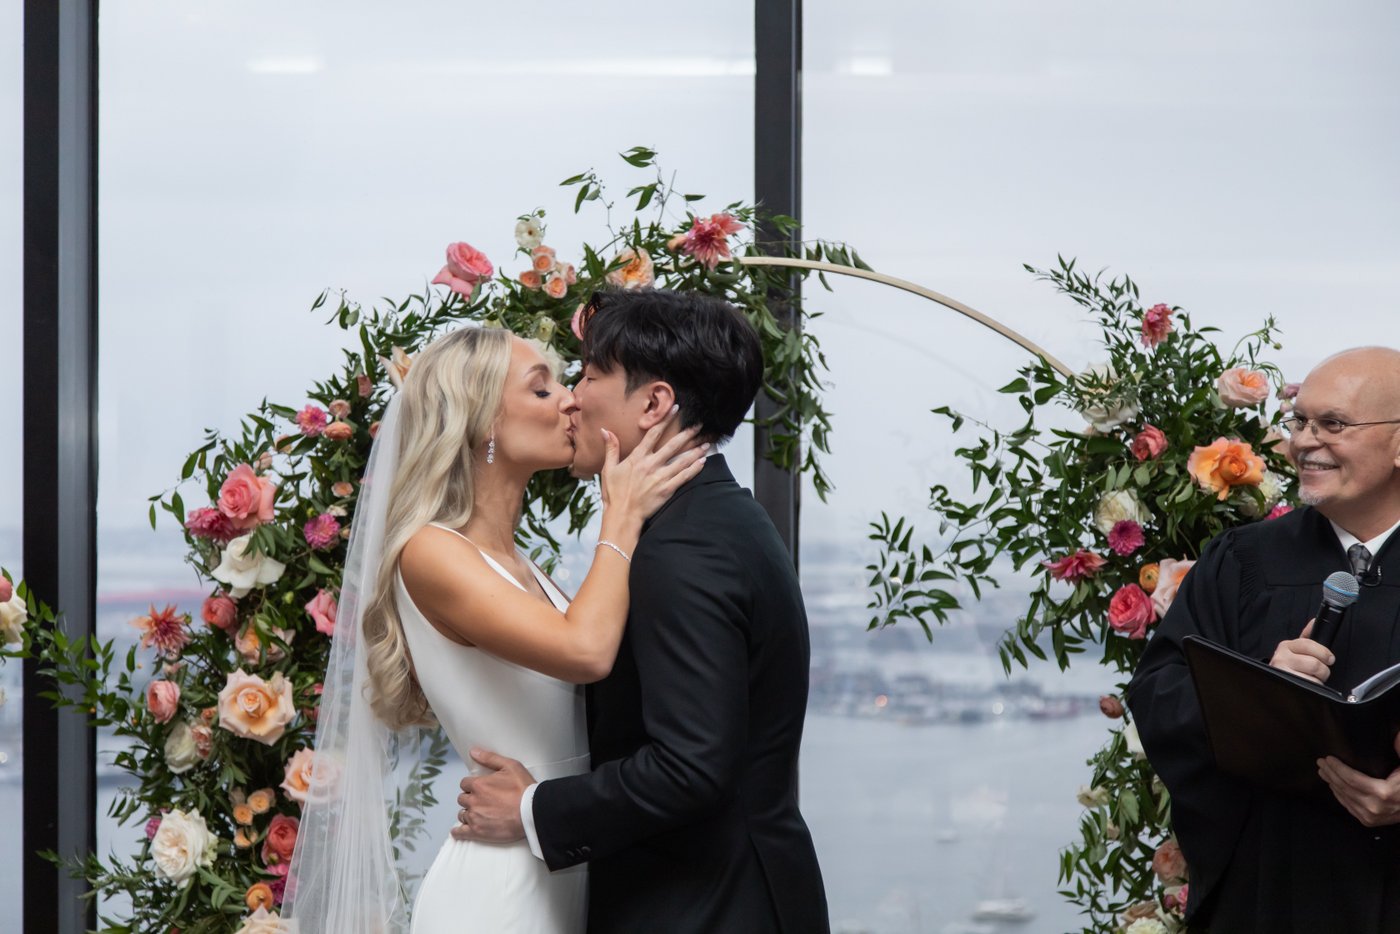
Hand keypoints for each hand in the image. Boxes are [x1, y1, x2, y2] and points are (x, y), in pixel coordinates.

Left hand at [450, 748, 533, 843]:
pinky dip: (458, 832)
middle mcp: (473, 801)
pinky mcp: (478, 832)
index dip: (472, 785)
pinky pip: (461, 832)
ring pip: (462, 814)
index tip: (479, 788)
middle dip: (470, 799)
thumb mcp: (510, 766)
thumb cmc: (523, 789)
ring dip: (468, 813)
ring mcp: (474, 817)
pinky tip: (459, 831)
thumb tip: (473, 752)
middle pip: (462, 799)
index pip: (465, 783)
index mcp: (479, 785)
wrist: (532, 812)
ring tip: (478, 814)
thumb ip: (490, 758)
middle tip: (481, 801)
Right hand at [599, 407, 707, 523]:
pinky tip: (703, 461)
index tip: (676, 409)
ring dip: (695, 450)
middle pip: (673, 445)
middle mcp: (650, 465)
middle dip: (688, 433)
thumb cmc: (614, 494)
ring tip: (707, 442)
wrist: (622, 516)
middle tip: (699, 424)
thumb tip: (605, 430)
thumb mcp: (608, 469)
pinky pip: (684, 477)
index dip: (665, 420)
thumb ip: (611, 448)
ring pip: (682, 460)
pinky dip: (694, 468)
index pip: (653, 433)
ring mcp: (660, 477)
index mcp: (637, 458)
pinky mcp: (667, 490)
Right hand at [1269, 619, 1333, 683]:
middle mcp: (1281, 657)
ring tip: (1311, 678)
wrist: (1274, 682)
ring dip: (1318, 680)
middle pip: (1314, 664)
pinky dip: (1313, 687)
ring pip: (1313, 677)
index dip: (1323, 653)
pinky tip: (1306, 685)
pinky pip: (1310, 686)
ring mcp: (1282, 671)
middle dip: (1323, 671)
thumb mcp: (1296, 649)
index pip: (1308, 644)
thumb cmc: (1289, 665)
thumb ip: (1307, 635)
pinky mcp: (1287, 684)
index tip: (1330, 659)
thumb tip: (1314, 621)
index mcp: (1286, 646)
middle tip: (1319, 671)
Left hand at [1317, 735, 1399, 827]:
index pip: (1352, 779)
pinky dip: (1339, 795)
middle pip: (1344, 788)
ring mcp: (1370, 817)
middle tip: (1321, 762)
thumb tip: (1396, 735)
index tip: (1328, 758)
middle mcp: (1374, 807)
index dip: (1338, 768)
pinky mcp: (1369, 821)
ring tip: (1324, 772)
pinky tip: (1334, 786)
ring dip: (1332, 783)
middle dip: (1330, 773)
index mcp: (1383, 792)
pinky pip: (1348, 806)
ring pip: (1343, 797)